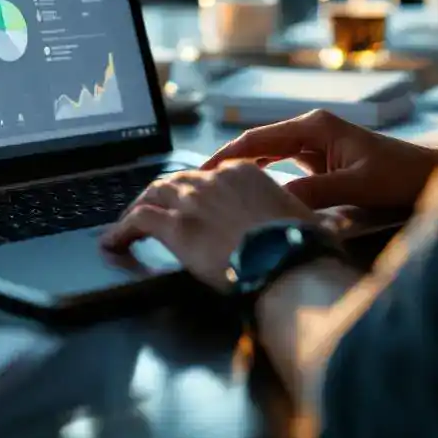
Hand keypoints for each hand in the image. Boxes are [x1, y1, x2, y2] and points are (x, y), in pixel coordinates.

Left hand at [100, 163, 318, 290]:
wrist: (290, 263)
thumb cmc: (302, 248)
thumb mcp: (306, 222)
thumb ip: (303, 219)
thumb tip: (325, 227)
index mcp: (242, 174)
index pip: (204, 174)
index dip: (188, 188)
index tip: (183, 200)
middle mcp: (212, 180)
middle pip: (172, 181)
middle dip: (157, 197)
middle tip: (147, 212)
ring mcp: (191, 201)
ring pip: (150, 195)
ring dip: (136, 210)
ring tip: (126, 226)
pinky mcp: (176, 227)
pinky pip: (137, 221)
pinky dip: (120, 230)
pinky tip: (112, 242)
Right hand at [201, 109, 437, 209]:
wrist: (432, 176)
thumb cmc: (401, 176)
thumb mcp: (357, 186)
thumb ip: (315, 192)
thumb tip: (274, 202)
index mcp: (314, 126)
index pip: (256, 138)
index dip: (225, 155)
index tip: (200, 173)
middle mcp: (309, 129)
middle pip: (255, 144)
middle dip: (226, 163)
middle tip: (197, 186)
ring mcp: (313, 144)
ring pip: (265, 155)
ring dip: (242, 170)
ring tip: (214, 191)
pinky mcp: (319, 160)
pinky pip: (280, 166)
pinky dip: (262, 177)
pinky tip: (248, 193)